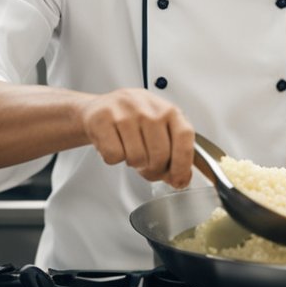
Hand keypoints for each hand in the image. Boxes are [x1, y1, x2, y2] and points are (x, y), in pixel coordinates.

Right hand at [79, 89, 194, 187]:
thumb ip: (174, 152)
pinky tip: (116, 145)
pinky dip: (113, 158)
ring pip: (137, 158)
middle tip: (148, 168)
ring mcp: (125, 112)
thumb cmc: (135, 119)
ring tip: (130, 151)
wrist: (102, 106)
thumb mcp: (160, 129)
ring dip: (133, 163)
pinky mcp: (102, 119)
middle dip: (154, 170)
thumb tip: (181, 180)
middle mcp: (148, 108)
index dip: (183, 163)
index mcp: (168, 110)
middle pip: (160, 155)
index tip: (179, 180)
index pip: (184, 137)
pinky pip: (114, 155)